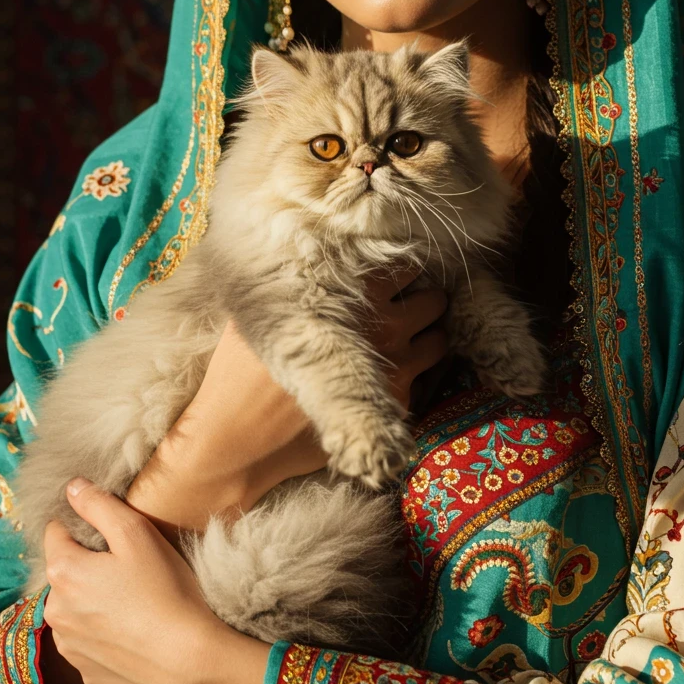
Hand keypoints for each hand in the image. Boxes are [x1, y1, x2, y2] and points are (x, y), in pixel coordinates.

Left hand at [43, 479, 224, 683]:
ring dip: (92, 599)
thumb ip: (99, 505)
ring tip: (134, 599)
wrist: (189, 660)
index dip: (82, 524)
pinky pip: (87, 641)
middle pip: (64, 572)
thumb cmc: (165, 590)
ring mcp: (69, 647)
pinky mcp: (87, 672)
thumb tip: (72, 487)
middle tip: (130, 565)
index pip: (55, 532)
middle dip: (88, 564)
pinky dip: (103, 632)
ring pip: (74, 608)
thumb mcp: (136, 534)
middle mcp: (55, 612)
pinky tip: (133, 629)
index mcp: (63, 572)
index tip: (112, 531)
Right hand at [125, 265, 449, 531]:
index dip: (400, 268)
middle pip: (434, 299)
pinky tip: (394, 371)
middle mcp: (384, 328)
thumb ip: (283, 276)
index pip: (406, 265)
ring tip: (406, 337)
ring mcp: (396, 369)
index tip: (390, 275)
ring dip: (428, 334)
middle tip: (403, 305)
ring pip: (440, 339)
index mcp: (353, 296)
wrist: (243, 436)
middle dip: (423, 299)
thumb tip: (290, 246)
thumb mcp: (257, 309)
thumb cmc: (242, 369)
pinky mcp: (396, 404)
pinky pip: (428, 378)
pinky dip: (417, 372)